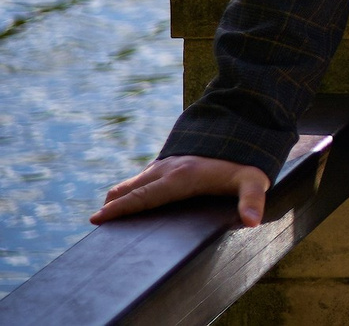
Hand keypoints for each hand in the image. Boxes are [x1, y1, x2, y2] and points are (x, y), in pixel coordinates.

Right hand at [92, 155, 269, 226]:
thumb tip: (252, 221)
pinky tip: (123, 201)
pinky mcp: (167, 162)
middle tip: (94, 224)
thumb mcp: (253, 180)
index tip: (97, 219)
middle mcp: (166, 170)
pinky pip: (140, 178)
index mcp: (180, 178)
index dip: (120, 209)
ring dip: (117, 197)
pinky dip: (127, 190)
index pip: (144, 197)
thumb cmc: (245, 160)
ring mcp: (164, 164)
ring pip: (132, 182)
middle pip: (130, 189)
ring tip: (104, 216)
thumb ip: (252, 199)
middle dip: (111, 206)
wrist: (240, 126)